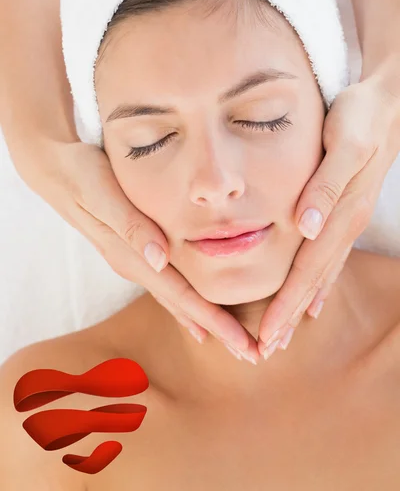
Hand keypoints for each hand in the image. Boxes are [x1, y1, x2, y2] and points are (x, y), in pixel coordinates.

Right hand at [12, 137, 258, 362]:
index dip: (215, 322)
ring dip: (206, 321)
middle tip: (252, 355)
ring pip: (176, 300)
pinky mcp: (135, 251)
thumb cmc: (82, 176)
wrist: (56, 169)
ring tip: (233, 339)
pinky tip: (197, 312)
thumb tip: (160, 260)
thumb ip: (130, 227)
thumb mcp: (104, 195)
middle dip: (219, 331)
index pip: (181, 297)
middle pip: (183, 306)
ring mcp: (133, 261)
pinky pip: (168, 286)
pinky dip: (187, 303)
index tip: (244, 346)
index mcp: (131, 256)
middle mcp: (134, 265)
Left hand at [257, 57, 399, 357]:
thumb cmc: (359, 118)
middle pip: (312, 280)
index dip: (286, 304)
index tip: (267, 335)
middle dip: (289, 316)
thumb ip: (324, 187)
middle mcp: (345, 223)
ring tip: (285, 332)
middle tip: (266, 349)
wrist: (385, 102)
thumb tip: (304, 228)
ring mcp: (348, 220)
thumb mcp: (343, 145)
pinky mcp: (346, 212)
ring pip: (321, 273)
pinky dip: (319, 283)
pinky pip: (331, 257)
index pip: (307, 270)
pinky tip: (312, 299)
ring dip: (301, 305)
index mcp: (340, 213)